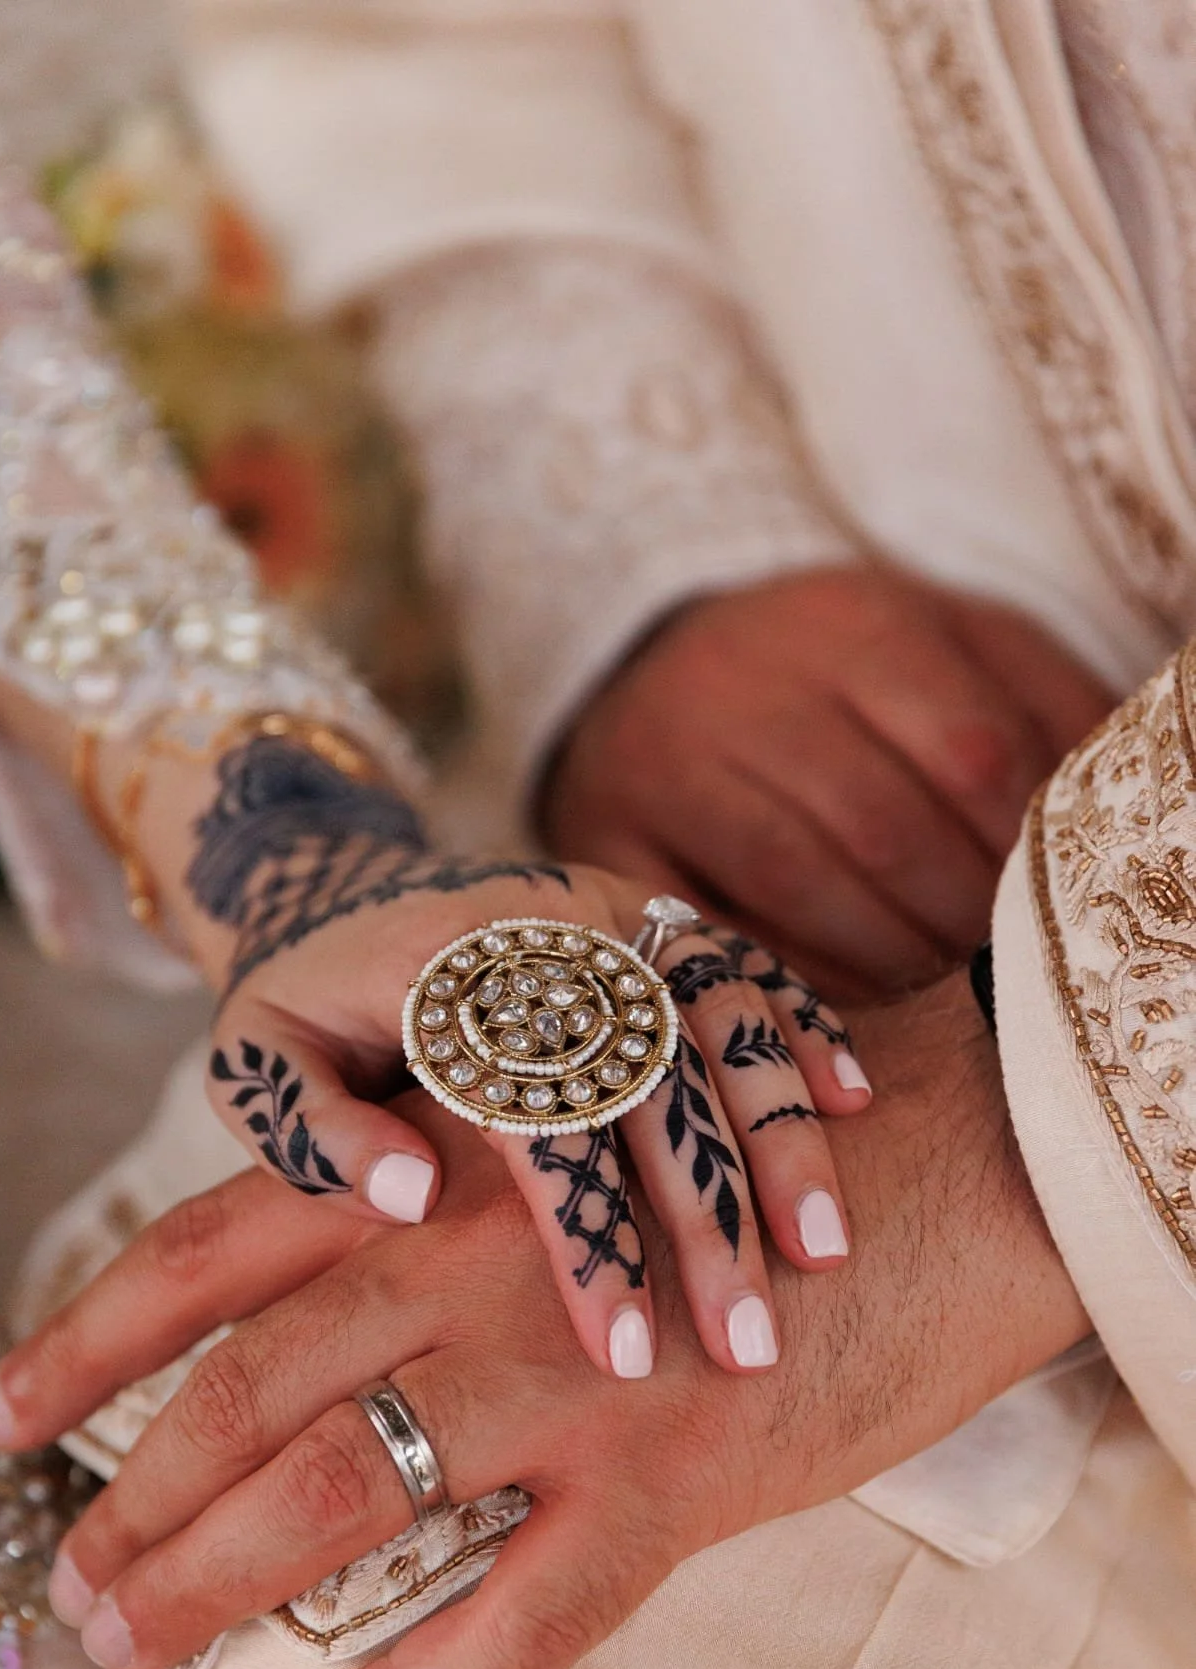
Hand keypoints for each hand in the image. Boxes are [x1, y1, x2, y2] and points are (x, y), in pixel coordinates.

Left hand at [0, 652, 870, 1371]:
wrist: (340, 886)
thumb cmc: (302, 1006)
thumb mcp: (257, 1060)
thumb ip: (313, 1129)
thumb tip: (406, 1198)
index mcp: (445, 978)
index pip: (533, 1114)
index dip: (582, 1233)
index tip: (620, 1350)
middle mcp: (549, 936)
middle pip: (650, 1078)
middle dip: (708, 1216)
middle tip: (749, 1347)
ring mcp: (614, 919)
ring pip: (722, 1021)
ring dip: (779, 1138)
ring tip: (829, 1258)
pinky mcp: (658, 919)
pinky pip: (748, 967)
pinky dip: (804, 1029)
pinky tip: (860, 1105)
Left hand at [0, 975, 1085, 1668]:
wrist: (940, 1170)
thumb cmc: (733, 1154)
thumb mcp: (556, 1134)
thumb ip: (430, 1195)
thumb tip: (305, 1296)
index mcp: (435, 1170)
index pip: (206, 1250)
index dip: (85, 1339)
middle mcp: (476, 1264)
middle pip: (247, 1392)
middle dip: (131, 1499)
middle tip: (70, 1588)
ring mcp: (570, 1376)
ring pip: (346, 1499)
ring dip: (214, 1589)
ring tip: (131, 1654)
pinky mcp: (672, 1480)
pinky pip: (513, 1625)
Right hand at [542, 566, 1113, 999]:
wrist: (650, 668)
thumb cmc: (831, 676)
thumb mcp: (942, 643)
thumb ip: (1034, 701)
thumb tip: (1114, 786)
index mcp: (850, 618)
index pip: (969, 751)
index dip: (1017, 850)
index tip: (1039, 904)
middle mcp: (744, 678)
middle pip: (883, 823)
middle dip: (954, 918)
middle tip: (987, 969)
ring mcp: (662, 756)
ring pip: (795, 877)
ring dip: (882, 957)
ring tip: (927, 988)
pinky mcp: (600, 832)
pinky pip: (702, 924)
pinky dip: (780, 976)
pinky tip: (834, 1004)